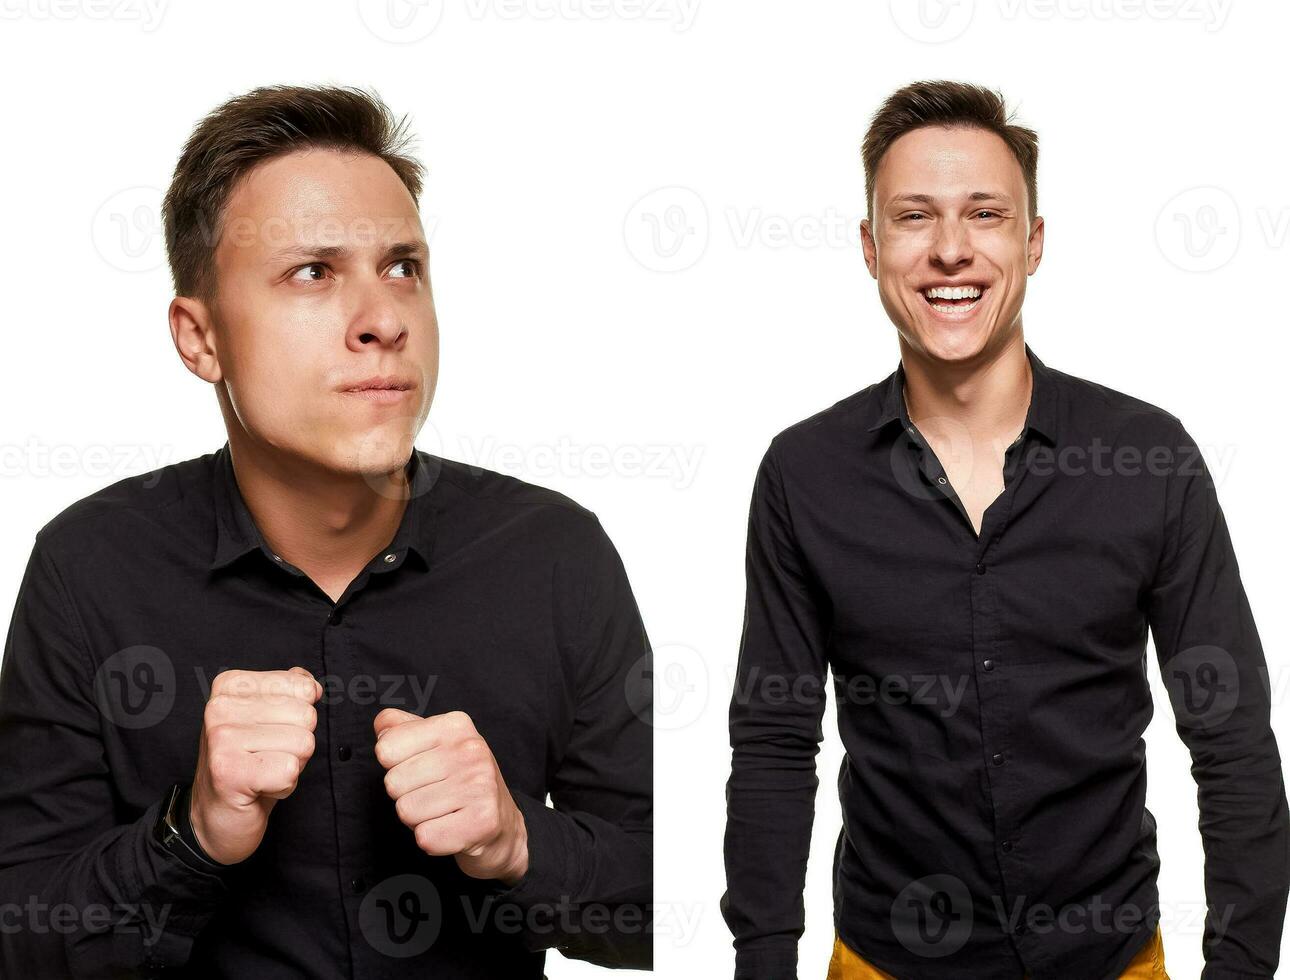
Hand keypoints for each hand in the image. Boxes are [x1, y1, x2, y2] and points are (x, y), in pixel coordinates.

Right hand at [189, 666, 320, 864]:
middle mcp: (220, 706)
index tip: (269, 735)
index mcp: (231, 686)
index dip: (298, 719)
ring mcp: (221, 738)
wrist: (216, 818)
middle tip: (267, 758)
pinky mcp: (228, 771)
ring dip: (291, 766)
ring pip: (303, 743)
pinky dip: (284, 786)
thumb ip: (290, 693)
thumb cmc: (249, 766)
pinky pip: (290, 770)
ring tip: (262, 772)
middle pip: (306, 716)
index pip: (303, 687)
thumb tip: (312, 684)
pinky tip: (259, 788)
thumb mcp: (269, 720)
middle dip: (297, 744)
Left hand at [373, 708, 528, 884]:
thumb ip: (401, 729)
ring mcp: (480, 784)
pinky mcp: (483, 820)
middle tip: (434, 796)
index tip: (421, 771)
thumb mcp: (434, 745)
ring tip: (444, 812)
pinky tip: (452, 829)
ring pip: (406, 811)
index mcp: (455, 726)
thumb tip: (381, 726)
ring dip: (419, 820)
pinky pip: (425, 837)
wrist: (502, 826)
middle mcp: (471, 750)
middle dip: (406, 796)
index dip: (395, 767)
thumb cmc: (460, 782)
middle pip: (393, 783)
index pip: (386, 748)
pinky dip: (433, 841)